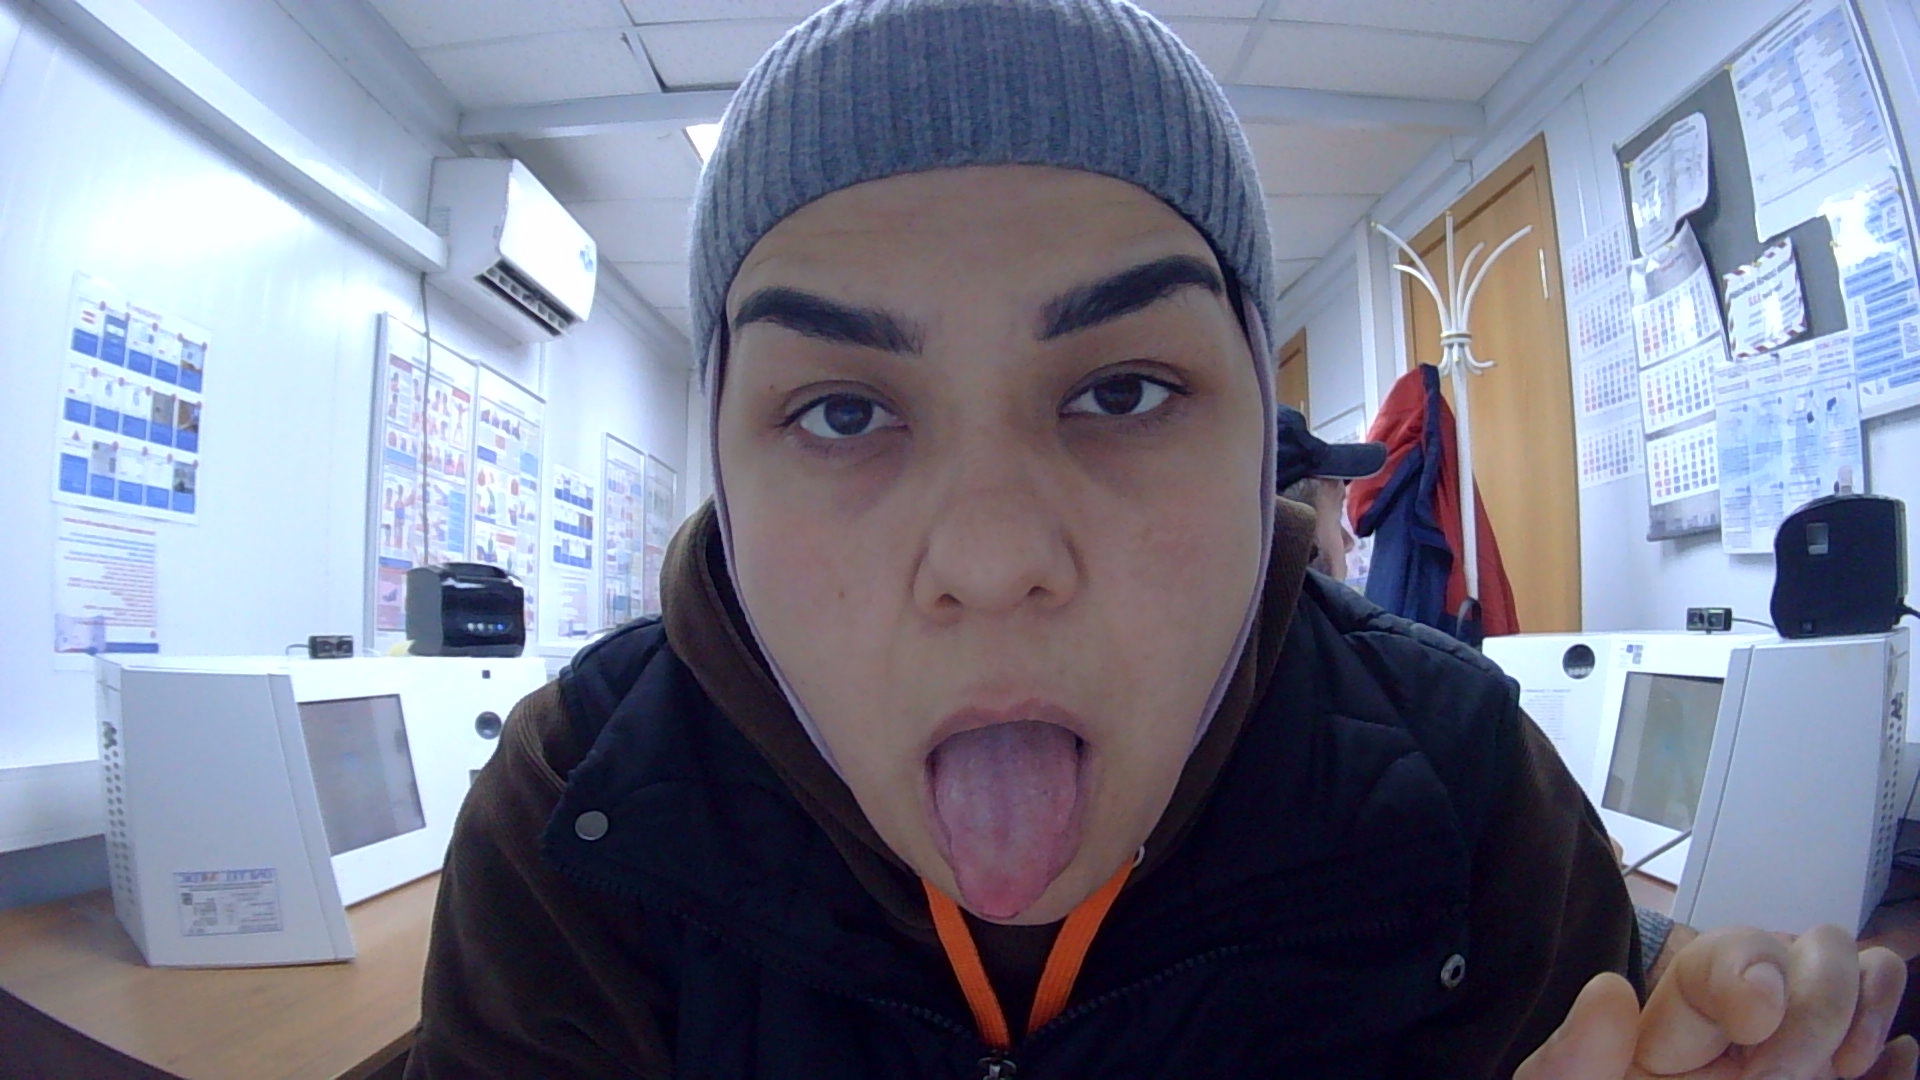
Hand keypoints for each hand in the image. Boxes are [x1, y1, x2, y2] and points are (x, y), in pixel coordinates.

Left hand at [1515, 925, 1914, 1078]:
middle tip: (1777, 1078)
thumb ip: (1574, 1058)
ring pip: (1869, 978)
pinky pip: (1895, 1054)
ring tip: (1834, 1074)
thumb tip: (1609, 991)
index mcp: (1687, 1009)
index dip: (1751, 970)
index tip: (1751, 1020)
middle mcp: (1759, 1014)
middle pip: (1822, 951)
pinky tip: (1880, 1073)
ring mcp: (1811, 1047)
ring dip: (1861, 1022)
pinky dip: (1895, 1064)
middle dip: (1815, 1008)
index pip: (1738, 950)